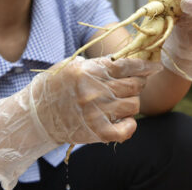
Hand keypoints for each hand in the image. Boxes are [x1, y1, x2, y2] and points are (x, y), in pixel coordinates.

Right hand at [32, 57, 161, 143]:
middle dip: (140, 83)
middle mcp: (94, 90)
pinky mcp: (96, 132)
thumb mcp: (72, 67)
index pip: (125, 65)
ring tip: (123, 102)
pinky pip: (126, 129)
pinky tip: (125, 121)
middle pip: (134, 85)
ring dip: (132, 102)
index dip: (145, 66)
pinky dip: (130, 126)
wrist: (35, 117)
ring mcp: (96, 112)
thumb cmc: (54, 88)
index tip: (155, 67)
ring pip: (134, 105)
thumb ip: (98, 64)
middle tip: (138, 83)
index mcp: (88, 71)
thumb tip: (126, 60)